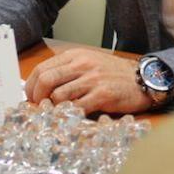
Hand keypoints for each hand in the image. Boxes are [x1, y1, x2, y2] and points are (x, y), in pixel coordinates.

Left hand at [24, 48, 151, 114]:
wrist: (142, 78)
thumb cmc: (113, 74)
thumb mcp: (89, 63)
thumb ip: (68, 71)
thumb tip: (42, 86)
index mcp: (75, 56)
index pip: (42, 69)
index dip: (31, 86)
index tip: (30, 97)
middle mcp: (82, 65)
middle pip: (46, 80)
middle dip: (36, 98)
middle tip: (39, 108)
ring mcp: (92, 80)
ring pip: (58, 96)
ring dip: (53, 109)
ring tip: (56, 114)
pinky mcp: (102, 95)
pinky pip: (77, 108)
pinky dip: (70, 115)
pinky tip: (71, 118)